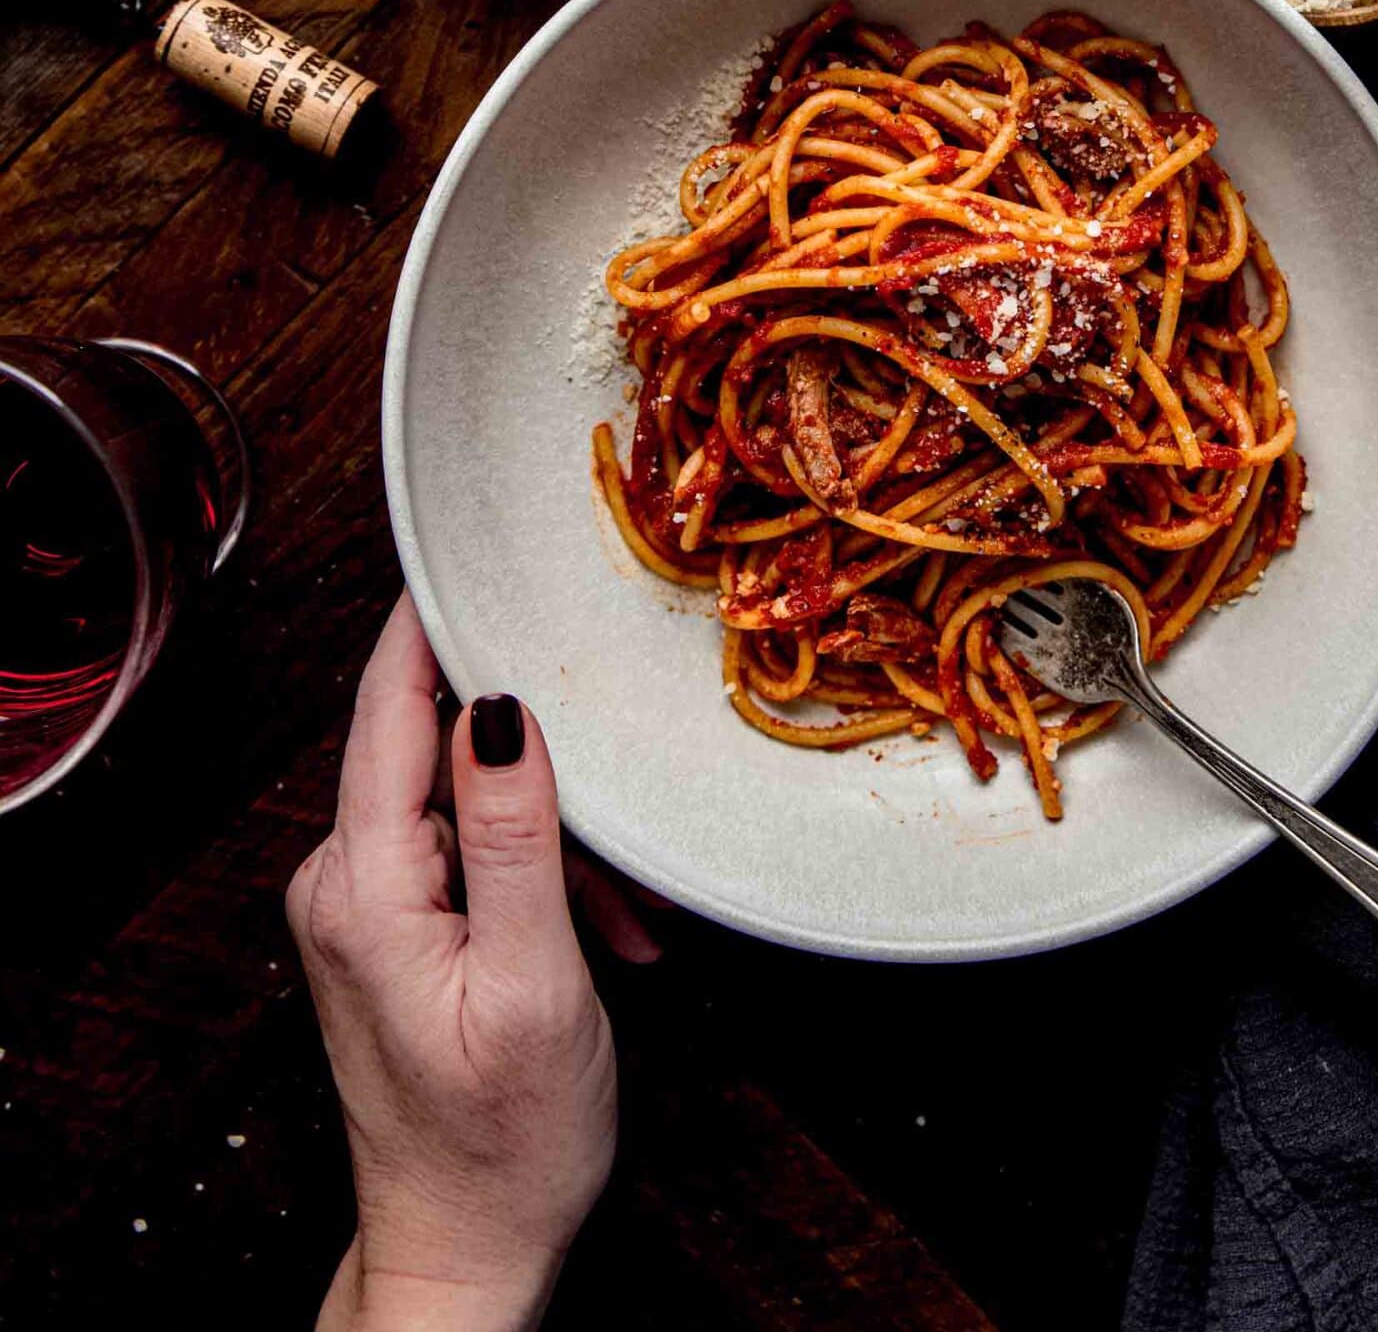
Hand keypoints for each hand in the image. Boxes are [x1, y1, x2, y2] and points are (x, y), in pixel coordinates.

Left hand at [288, 596, 647, 1331]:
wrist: (466, 1255)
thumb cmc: (502, 1146)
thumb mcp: (534, 981)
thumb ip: (517, 834)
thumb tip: (500, 708)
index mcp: (362, 883)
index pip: (389, 702)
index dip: (435, 616)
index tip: (474, 538)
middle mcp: (342, 882)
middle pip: (439, 747)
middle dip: (543, 771)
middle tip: (617, 835)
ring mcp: (362, 906)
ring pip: (468, 802)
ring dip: (555, 841)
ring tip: (615, 922)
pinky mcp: (390, 928)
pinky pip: (467, 851)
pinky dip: (537, 876)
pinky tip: (591, 934)